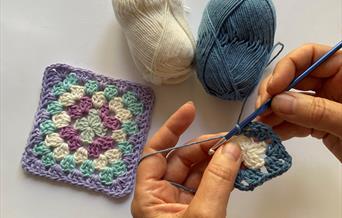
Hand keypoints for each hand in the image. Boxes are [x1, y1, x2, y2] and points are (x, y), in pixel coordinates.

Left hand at [131, 102, 241, 217]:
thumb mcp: (202, 215)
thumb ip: (216, 182)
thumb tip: (231, 150)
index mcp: (149, 196)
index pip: (155, 152)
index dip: (172, 128)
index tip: (190, 110)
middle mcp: (162, 196)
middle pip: (181, 159)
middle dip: (206, 146)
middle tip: (231, 139)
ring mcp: (181, 204)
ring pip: (198, 171)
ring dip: (220, 160)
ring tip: (240, 151)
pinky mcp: (198, 210)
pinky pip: (210, 185)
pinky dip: (225, 176)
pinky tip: (239, 167)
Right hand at [256, 43, 341, 161]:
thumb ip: (318, 111)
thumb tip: (279, 101)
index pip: (311, 55)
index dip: (288, 67)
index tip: (273, 88)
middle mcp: (334, 84)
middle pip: (294, 79)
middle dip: (274, 94)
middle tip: (261, 111)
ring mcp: (325, 105)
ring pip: (290, 102)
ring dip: (272, 114)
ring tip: (258, 127)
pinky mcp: (320, 125)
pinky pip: (295, 122)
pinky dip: (280, 129)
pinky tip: (269, 136)